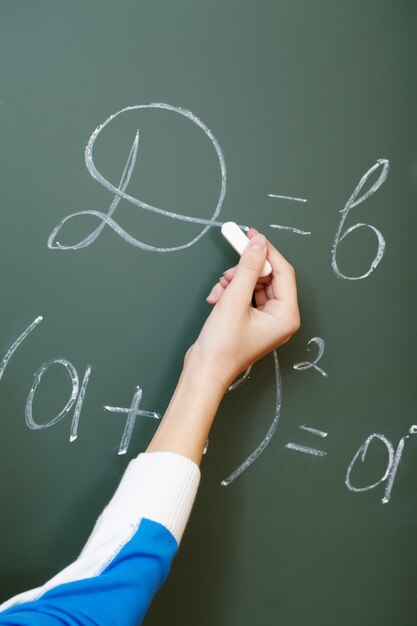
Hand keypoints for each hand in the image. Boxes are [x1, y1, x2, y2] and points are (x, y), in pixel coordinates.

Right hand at [188, 229, 299, 389]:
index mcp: (286, 315)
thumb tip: (259, 243)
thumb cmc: (223, 344)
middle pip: (267, 277)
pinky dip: (229, 292)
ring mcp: (266, 320)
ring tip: (219, 291)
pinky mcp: (251, 321)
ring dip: (233, 282)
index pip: (283, 272)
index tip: (251, 235)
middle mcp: (280, 317)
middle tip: (228, 268)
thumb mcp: (235, 299)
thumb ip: (248, 268)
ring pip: (253, 285)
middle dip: (244, 271)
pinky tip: (216, 299)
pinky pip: (244, 295)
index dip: (267, 252)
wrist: (204, 371)